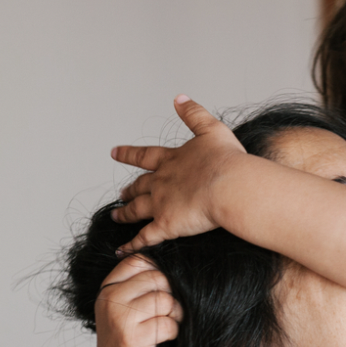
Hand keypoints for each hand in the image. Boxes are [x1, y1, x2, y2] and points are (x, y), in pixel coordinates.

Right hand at [94, 254, 182, 346]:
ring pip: (165, 300)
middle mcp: (110, 299)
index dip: (158, 272)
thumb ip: (139, 283)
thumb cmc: (129, 337)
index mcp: (108, 287)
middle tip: (167, 313)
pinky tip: (162, 340)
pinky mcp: (131, 338)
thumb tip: (174, 262)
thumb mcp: (124, 305)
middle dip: (170, 295)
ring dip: (174, 315)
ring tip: (164, 327)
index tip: (161, 290)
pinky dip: (173, 332)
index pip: (139, 260)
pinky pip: (168, 323)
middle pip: (158, 279)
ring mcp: (119, 317)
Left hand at [111, 95, 246, 251]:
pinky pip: (145, 237)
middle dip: (129, 189)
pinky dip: (133, 244)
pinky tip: (122, 248)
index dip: (128, 154)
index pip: (144, 156)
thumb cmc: (227, 160)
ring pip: (136, 210)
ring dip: (125, 213)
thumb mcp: (212, 129)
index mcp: (172, 160)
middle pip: (139, 186)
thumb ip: (194, 114)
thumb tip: (178, 98)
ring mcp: (161, 204)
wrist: (231, 185)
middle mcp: (161, 181)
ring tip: (117, 216)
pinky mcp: (167, 225)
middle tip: (121, 193)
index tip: (114, 153)